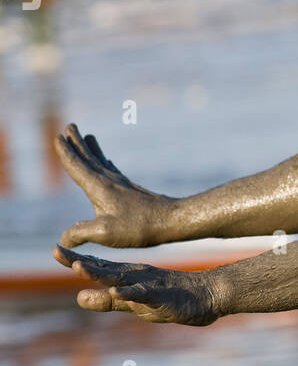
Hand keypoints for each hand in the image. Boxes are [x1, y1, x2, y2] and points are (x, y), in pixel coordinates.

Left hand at [52, 245, 220, 324]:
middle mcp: (132, 277)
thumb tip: (78, 297)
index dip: (75, 260)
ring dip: (98, 273)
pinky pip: (142, 295)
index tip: (55, 250)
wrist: (206, 296)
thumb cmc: (168, 299)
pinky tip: (114, 292)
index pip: (96, 267)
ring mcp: (146, 285)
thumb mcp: (131, 303)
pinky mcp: (160, 296)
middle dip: (78, 261)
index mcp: (125, 277)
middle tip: (56, 250)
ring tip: (79, 268)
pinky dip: (128, 294)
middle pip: (101, 269)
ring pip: (118, 279)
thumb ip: (105, 302)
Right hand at [54, 123, 174, 247]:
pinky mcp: (130, 190)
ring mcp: (121, 184)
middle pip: (88, 158)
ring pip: (100, 162)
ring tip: (86, 137)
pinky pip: (112, 170)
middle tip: (70, 126)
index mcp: (98, 187)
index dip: (65, 153)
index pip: (77, 166)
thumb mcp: (105, 233)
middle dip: (77, 144)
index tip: (57, 137)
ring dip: (90, 150)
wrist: (172, 219)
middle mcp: (109, 180)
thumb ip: (80, 232)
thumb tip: (62, 239)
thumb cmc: (139, 227)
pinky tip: (106, 161)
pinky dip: (104, 161)